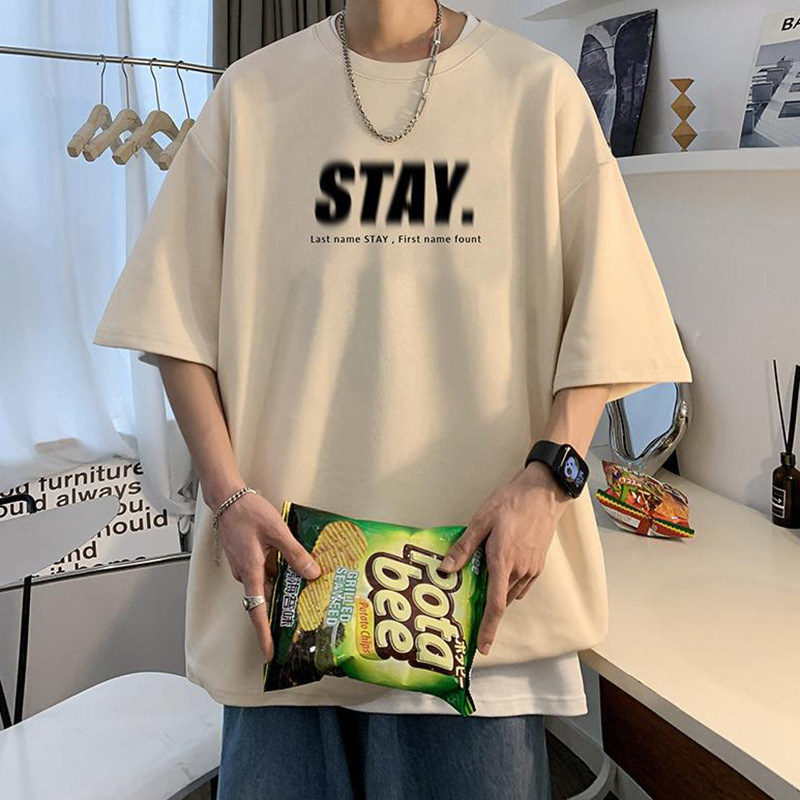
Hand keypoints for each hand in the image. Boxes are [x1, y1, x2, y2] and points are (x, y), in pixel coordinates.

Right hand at [216, 492, 320, 660]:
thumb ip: (295, 553)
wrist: (227, 497)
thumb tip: (312, 573)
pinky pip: (262, 572)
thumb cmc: (248, 512)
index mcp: (250, 571)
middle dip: (279, 612)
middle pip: (263, 599)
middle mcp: (245, 573)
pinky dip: (276, 573)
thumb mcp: (277, 531)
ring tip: (303, 590)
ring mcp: (243, 565)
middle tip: (298, 622)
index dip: (263, 634)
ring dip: (281, 588)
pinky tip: (291, 567)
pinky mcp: (245, 557)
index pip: (257, 611)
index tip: (269, 654)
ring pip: (265, 583)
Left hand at [440, 462, 571, 655]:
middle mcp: (520, 570)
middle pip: (501, 600)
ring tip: (481, 583)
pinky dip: (508, 584)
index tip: (482, 647)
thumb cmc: (511, 502)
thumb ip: (464, 547)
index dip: (488, 628)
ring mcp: (532, 568)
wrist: (544, 493)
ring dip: (497, 594)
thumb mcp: (481, 520)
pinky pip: (521, 584)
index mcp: (503, 561)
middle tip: (469, 610)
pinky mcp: (538, 564)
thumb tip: (446, 569)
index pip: (496, 604)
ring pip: (511, 592)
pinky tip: (499, 570)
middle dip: (487, 610)